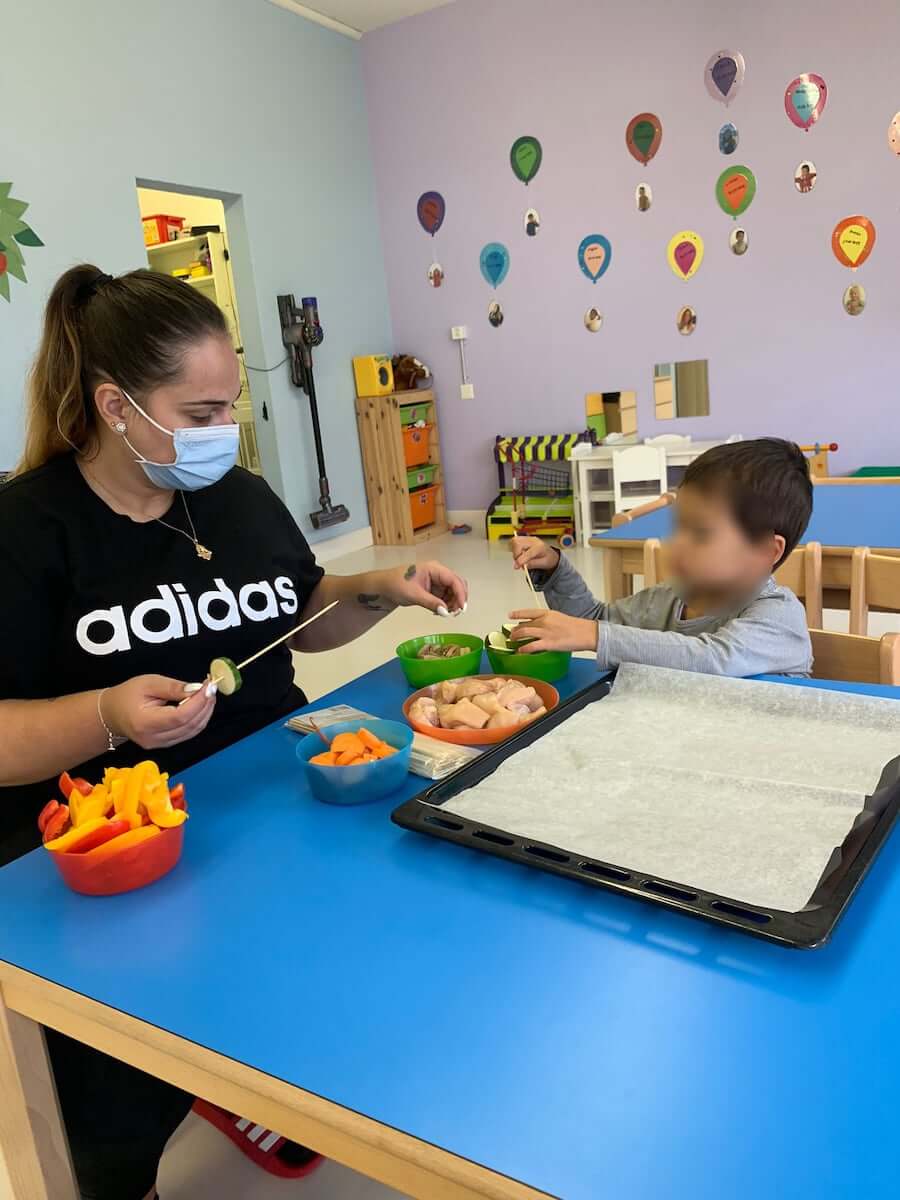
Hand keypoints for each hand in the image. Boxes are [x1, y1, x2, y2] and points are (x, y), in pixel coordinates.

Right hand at [102, 675, 216, 749]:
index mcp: (145, 722)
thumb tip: (197, 689)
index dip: (199, 702)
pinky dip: (198, 719)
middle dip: (205, 705)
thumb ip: (173, 687)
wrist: (112, 714)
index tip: (208, 685)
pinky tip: (200, 705)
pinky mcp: (166, 744)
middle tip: (211, 687)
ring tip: (207, 694)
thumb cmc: (128, 695)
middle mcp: (153, 738)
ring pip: (192, 731)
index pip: (180, 716)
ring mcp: (160, 744)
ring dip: (205, 712)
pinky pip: (188, 733)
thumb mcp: (148, 683)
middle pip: (189, 725)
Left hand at [386, 560, 467, 614]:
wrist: (384, 586)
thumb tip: (445, 611)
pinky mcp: (434, 588)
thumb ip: (431, 603)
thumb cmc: (396, 584)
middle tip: (455, 613)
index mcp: (434, 568)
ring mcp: (437, 580)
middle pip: (457, 584)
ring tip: (444, 613)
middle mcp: (438, 573)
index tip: (462, 608)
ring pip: (453, 591)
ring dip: (452, 603)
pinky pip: (446, 596)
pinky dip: (446, 604)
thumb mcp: (414, 595)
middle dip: (458, 599)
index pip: (453, 579)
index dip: (460, 594)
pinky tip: (439, 611)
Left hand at [508, 609, 598, 653]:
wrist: (586, 633)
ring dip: (516, 637)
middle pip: (524, 624)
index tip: (510, 615)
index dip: (517, 614)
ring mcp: (545, 632)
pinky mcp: (548, 643)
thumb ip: (549, 621)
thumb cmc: (576, 627)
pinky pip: (531, 646)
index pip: (528, 612)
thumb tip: (541, 625)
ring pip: (524, 633)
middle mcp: (544, 621)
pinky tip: (520, 651)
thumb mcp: (560, 618)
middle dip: (515, 630)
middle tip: (512, 634)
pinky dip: (523, 649)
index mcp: (547, 613)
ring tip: (512, 641)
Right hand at [511, 536, 559, 573]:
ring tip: (521, 558)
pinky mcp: (524, 539)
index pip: (528, 553)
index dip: (521, 560)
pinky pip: (515, 541)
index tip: (517, 566)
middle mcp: (533, 540)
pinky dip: (514, 548)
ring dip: (515, 551)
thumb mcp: (544, 564)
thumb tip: (523, 565)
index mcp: (540, 547)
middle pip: (518, 543)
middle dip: (516, 554)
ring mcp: (528, 538)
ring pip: (514, 541)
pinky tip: (520, 553)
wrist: (551, 554)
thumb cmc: (548, 559)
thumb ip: (533, 564)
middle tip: (519, 562)